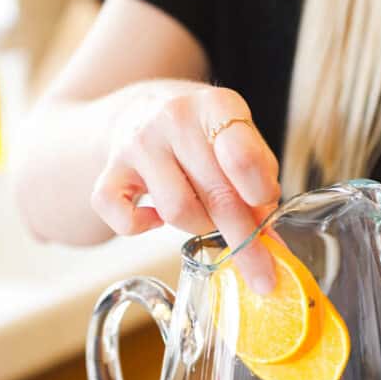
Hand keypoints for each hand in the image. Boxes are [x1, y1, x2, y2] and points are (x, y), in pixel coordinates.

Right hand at [91, 82, 279, 291]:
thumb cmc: (205, 135)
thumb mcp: (241, 141)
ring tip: (204, 214)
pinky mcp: (110, 170)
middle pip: (216, 194)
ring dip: (199, 226)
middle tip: (262, 273)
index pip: (241, 153)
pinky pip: (123, 218)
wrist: (145, 110)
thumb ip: (259, 180)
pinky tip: (155, 217)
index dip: (259, 192)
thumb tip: (270, 242)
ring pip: (178, 212)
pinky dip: (140, 227)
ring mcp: (138, 143)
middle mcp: (174, 118)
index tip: (268, 217)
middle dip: (244, 240)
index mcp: (216, 106)